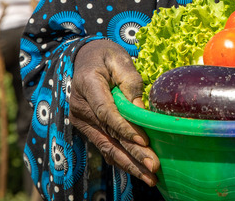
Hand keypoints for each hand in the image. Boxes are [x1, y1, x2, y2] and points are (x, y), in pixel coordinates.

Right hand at [70, 39, 158, 186]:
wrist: (85, 59)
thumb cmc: (106, 56)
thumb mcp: (120, 59)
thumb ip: (130, 81)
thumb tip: (140, 109)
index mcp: (87, 85)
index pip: (106, 112)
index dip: (125, 128)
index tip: (144, 141)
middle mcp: (80, 107)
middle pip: (109, 134)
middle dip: (133, 154)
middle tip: (154, 168)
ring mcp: (81, 120)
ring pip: (107, 146)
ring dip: (129, 164)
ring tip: (150, 178)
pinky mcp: (87, 128)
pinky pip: (105, 146)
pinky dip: (122, 159)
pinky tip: (138, 171)